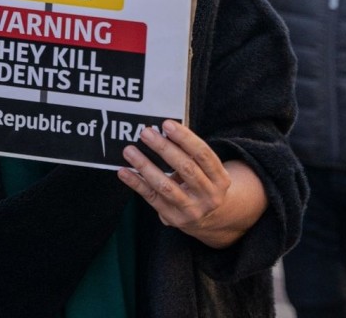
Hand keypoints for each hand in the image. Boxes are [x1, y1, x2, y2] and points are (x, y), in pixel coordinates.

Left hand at [118, 120, 235, 242]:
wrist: (212, 220)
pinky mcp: (174, 219)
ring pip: (166, 186)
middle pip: (186, 168)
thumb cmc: (204, 184)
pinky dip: (136, 184)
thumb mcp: (208, 172)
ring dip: (145, 166)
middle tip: (146, 133)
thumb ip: (191, 155)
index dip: (185, 138)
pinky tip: (124, 172)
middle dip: (164, 148)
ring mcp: (192, 210)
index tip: (167, 124)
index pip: (203, 154)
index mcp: (221, 179)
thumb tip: (164, 132)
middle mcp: (210, 196)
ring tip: (130, 151)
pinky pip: (152, 198)